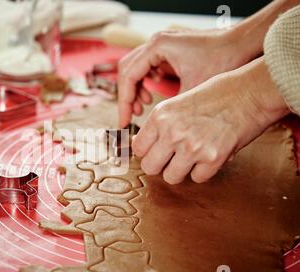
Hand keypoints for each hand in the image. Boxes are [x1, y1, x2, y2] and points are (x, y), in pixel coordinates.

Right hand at [118, 28, 253, 127]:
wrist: (243, 43)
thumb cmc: (223, 60)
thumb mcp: (194, 89)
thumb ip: (172, 107)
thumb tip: (158, 131)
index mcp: (158, 47)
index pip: (128, 76)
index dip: (125, 101)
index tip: (125, 120)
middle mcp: (156, 42)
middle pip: (126, 71)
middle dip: (127, 96)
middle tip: (130, 117)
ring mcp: (161, 45)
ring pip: (135, 68)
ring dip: (136, 89)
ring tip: (142, 107)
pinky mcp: (168, 50)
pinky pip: (147, 67)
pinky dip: (146, 82)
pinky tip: (152, 96)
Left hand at [132, 57, 289, 183]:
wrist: (249, 92)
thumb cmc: (215, 95)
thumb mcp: (177, 103)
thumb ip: (159, 125)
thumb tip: (143, 146)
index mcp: (160, 116)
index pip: (138, 149)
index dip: (147, 152)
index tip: (156, 151)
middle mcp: (172, 132)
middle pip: (150, 167)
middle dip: (160, 165)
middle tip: (172, 158)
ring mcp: (192, 147)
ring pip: (171, 177)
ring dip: (181, 171)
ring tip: (192, 157)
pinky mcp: (212, 158)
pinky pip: (197, 178)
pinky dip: (204, 171)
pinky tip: (210, 156)